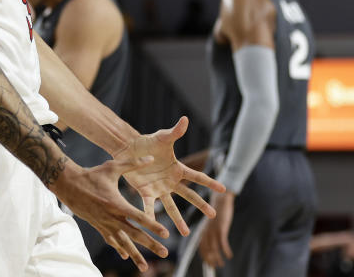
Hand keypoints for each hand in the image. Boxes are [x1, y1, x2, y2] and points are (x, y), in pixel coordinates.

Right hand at [52, 156, 168, 271]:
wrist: (69, 186)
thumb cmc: (92, 175)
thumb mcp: (112, 167)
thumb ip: (133, 164)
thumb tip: (151, 158)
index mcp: (117, 204)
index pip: (139, 217)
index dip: (153, 225)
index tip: (165, 234)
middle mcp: (112, 217)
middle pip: (134, 234)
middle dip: (150, 244)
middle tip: (164, 253)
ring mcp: (105, 224)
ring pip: (123, 243)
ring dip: (135, 255)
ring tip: (145, 267)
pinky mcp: (98, 226)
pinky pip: (111, 240)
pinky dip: (119, 248)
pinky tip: (126, 256)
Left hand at [115, 117, 225, 234]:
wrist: (129, 148)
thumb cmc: (147, 141)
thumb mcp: (162, 137)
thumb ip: (174, 132)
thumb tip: (185, 119)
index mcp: (177, 168)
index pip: (197, 177)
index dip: (210, 183)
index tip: (225, 189)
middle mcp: (171, 181)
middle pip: (189, 195)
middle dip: (201, 205)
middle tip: (213, 215)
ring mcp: (160, 188)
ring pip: (172, 206)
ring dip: (178, 220)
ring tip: (186, 233)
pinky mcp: (146, 192)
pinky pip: (150, 207)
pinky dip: (152, 217)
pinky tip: (155, 229)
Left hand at [199, 191, 234, 267]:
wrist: (221, 200)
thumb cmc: (217, 213)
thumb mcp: (212, 224)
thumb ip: (210, 233)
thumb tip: (213, 245)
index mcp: (203, 231)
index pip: (201, 248)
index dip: (205, 257)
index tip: (209, 264)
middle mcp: (206, 232)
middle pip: (207, 250)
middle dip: (210, 260)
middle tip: (216, 266)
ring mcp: (213, 230)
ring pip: (214, 249)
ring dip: (217, 258)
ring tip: (221, 264)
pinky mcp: (221, 228)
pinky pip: (222, 243)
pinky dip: (225, 251)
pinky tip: (229, 255)